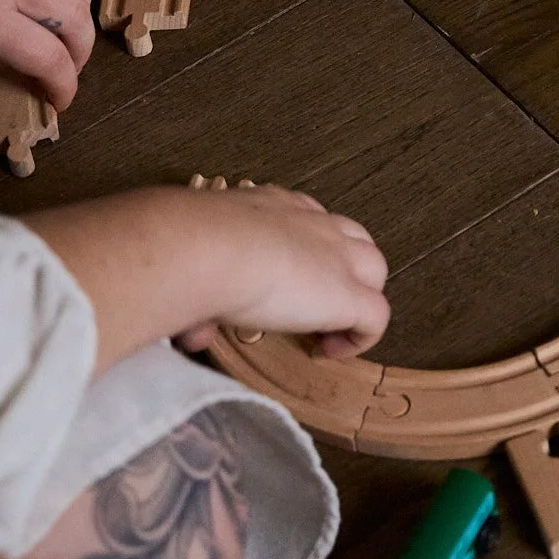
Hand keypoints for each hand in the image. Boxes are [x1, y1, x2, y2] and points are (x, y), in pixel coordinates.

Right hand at [179, 185, 389, 357]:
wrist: (201, 248)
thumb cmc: (182, 248)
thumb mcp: (191, 261)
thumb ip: (199, 298)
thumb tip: (194, 331)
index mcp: (273, 206)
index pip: (305, 221)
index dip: (302, 253)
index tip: (279, 283)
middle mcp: (311, 222)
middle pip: (352, 239)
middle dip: (342, 270)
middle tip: (311, 307)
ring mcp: (338, 256)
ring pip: (373, 270)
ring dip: (357, 298)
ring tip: (326, 331)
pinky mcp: (349, 295)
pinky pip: (376, 318)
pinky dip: (359, 338)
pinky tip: (327, 352)